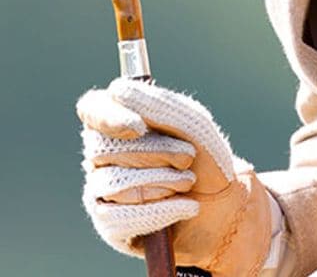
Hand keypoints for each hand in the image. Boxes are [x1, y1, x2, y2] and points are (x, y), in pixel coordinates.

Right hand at [78, 78, 271, 276]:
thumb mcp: (193, 124)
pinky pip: (116, 219)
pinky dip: (158, 211)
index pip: (92, 109)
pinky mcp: (109, 225)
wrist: (224, 207)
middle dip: (153, 153)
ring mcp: (101, 189)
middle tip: (187, 157)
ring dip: (160, 182)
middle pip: (102, 148)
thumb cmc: (205, 158)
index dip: (108, 118)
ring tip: (188, 182)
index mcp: (119, 119)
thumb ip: (158, 105)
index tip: (138, 127)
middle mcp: (103, 153)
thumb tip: (116, 91)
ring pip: (111, 183)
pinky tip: (185, 207)